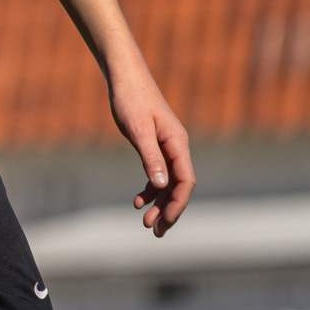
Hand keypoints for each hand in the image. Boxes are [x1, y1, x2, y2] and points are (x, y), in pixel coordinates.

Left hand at [106, 58, 194, 235]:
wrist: (125, 77)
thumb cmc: (130, 100)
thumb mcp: (138, 130)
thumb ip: (150, 157)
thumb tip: (162, 184)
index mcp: (177, 143)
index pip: (185, 180)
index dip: (177, 203)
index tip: (165, 221)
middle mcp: (176, 147)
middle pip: (179, 185)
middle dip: (170, 210)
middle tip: (156, 232)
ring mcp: (167, 147)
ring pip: (169, 182)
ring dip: (160, 203)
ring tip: (146, 223)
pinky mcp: (155, 145)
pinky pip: (158, 173)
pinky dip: (151, 188)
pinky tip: (138, 201)